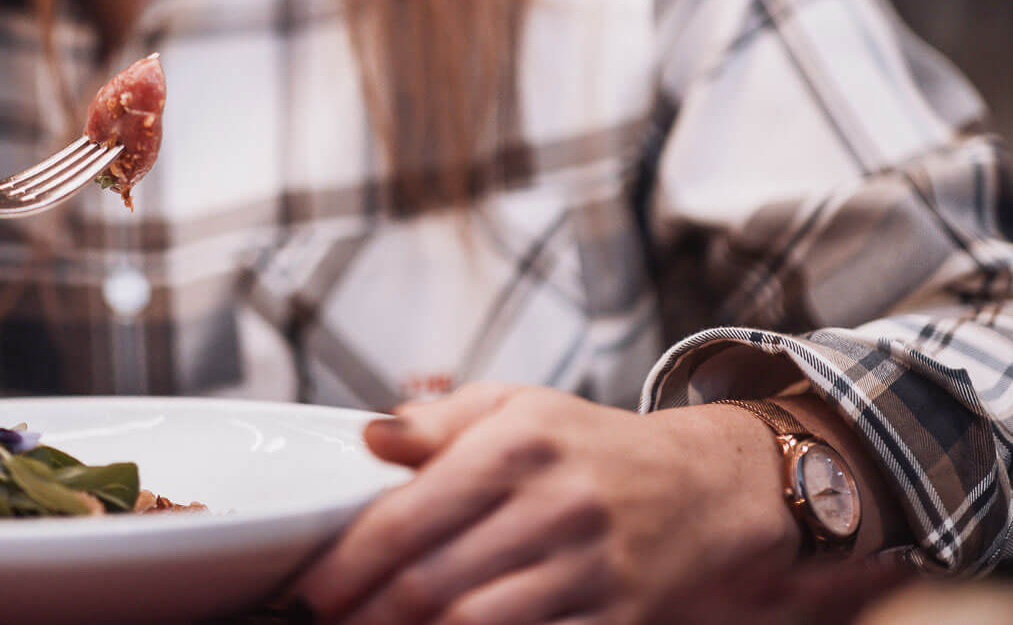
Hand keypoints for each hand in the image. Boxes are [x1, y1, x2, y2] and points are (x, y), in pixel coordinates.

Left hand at [291, 383, 798, 624]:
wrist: (700, 491)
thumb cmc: (588, 449)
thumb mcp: (515, 408)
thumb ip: (435, 423)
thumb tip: (368, 437)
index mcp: (519, 445)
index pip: (410, 515)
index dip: (349, 562)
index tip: (312, 586)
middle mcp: (555, 507)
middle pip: (431, 583)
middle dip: (366, 613)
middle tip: (331, 620)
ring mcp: (589, 570)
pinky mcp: (614, 620)